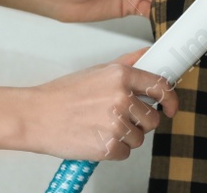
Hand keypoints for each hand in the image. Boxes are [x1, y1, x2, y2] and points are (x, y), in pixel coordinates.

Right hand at [22, 47, 178, 160]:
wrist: (36, 116)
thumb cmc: (62, 95)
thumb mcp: (96, 71)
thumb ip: (126, 63)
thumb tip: (148, 53)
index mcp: (120, 76)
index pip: (160, 86)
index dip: (170, 99)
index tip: (170, 106)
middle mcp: (121, 98)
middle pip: (152, 118)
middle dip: (140, 122)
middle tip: (118, 119)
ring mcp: (116, 124)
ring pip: (139, 137)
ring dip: (125, 137)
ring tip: (101, 127)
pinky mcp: (109, 147)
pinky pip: (125, 153)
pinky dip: (113, 150)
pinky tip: (96, 138)